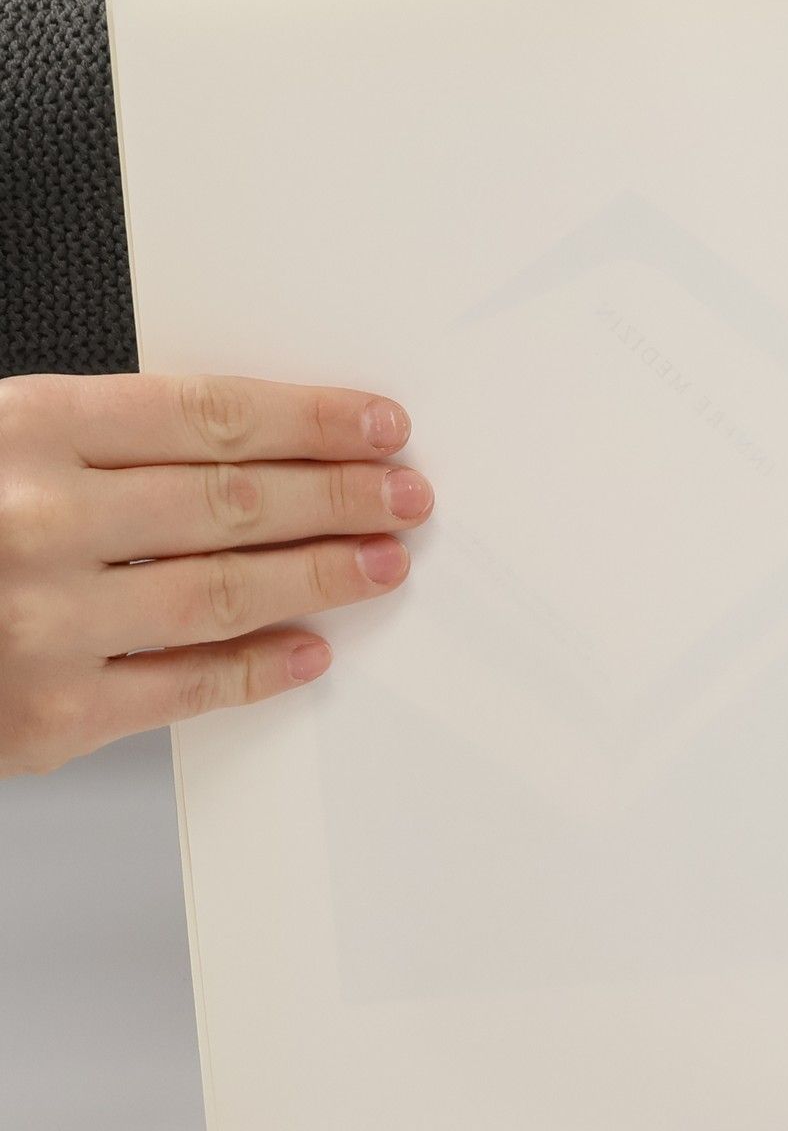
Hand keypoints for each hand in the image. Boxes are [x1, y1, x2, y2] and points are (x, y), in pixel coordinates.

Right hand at [0, 374, 430, 776]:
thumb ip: (97, 442)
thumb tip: (250, 444)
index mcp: (22, 429)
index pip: (210, 415)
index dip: (314, 420)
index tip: (380, 427)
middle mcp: (36, 520)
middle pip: (236, 501)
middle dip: (341, 497)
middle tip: (406, 497)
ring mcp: (42, 622)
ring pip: (226, 592)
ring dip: (323, 576)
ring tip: (381, 563)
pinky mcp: (45, 715)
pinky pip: (184, 687)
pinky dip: (259, 670)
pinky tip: (308, 651)